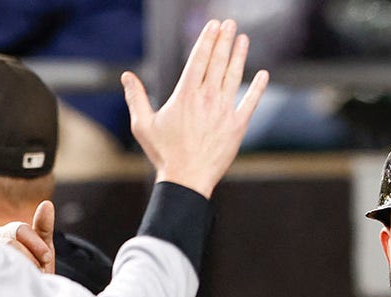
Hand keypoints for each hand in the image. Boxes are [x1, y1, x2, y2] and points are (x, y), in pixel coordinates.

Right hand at [0, 201, 55, 273]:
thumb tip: (46, 203)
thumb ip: (44, 227)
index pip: (20, 230)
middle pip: (9, 239)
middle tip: (35, 270)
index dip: (36, 245)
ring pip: (1, 249)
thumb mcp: (44, 252)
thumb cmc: (36, 275)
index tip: (46, 260)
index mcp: (9, 233)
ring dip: (17, 264)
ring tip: (21, 276)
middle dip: (28, 256)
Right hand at [123, 19, 269, 198]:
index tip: (214, 25)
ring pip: (233, 77)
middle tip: (231, 23)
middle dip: (224, 40)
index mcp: (185, 95)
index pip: (199, 59)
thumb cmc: (164, 154)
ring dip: (239, 56)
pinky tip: (263, 74)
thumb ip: (136, 97)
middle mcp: (206, 99)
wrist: (187, 179)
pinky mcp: (237, 126)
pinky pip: (250, 102)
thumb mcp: (143, 124)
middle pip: (218, 63)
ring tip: (243, 39)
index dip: (207, 40)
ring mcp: (224, 112)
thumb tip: (127, 76)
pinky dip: (257, 88)